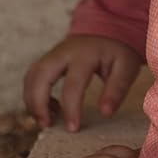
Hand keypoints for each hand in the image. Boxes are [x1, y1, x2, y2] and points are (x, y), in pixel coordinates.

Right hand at [22, 34, 143, 131]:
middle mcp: (63, 52)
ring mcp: (52, 54)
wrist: (107, 28)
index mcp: (85, 54)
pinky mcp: (47, 59)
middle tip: (46, 125)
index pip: (73, 84)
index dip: (71, 109)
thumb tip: (105, 113)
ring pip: (32, 76)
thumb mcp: (126, 67)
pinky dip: (33, 94)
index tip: (73, 129)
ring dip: (32, 100)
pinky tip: (49, 108)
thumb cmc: (117, 51)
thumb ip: (117, 89)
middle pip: (40, 75)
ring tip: (45, 120)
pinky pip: (32, 77)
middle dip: (38, 103)